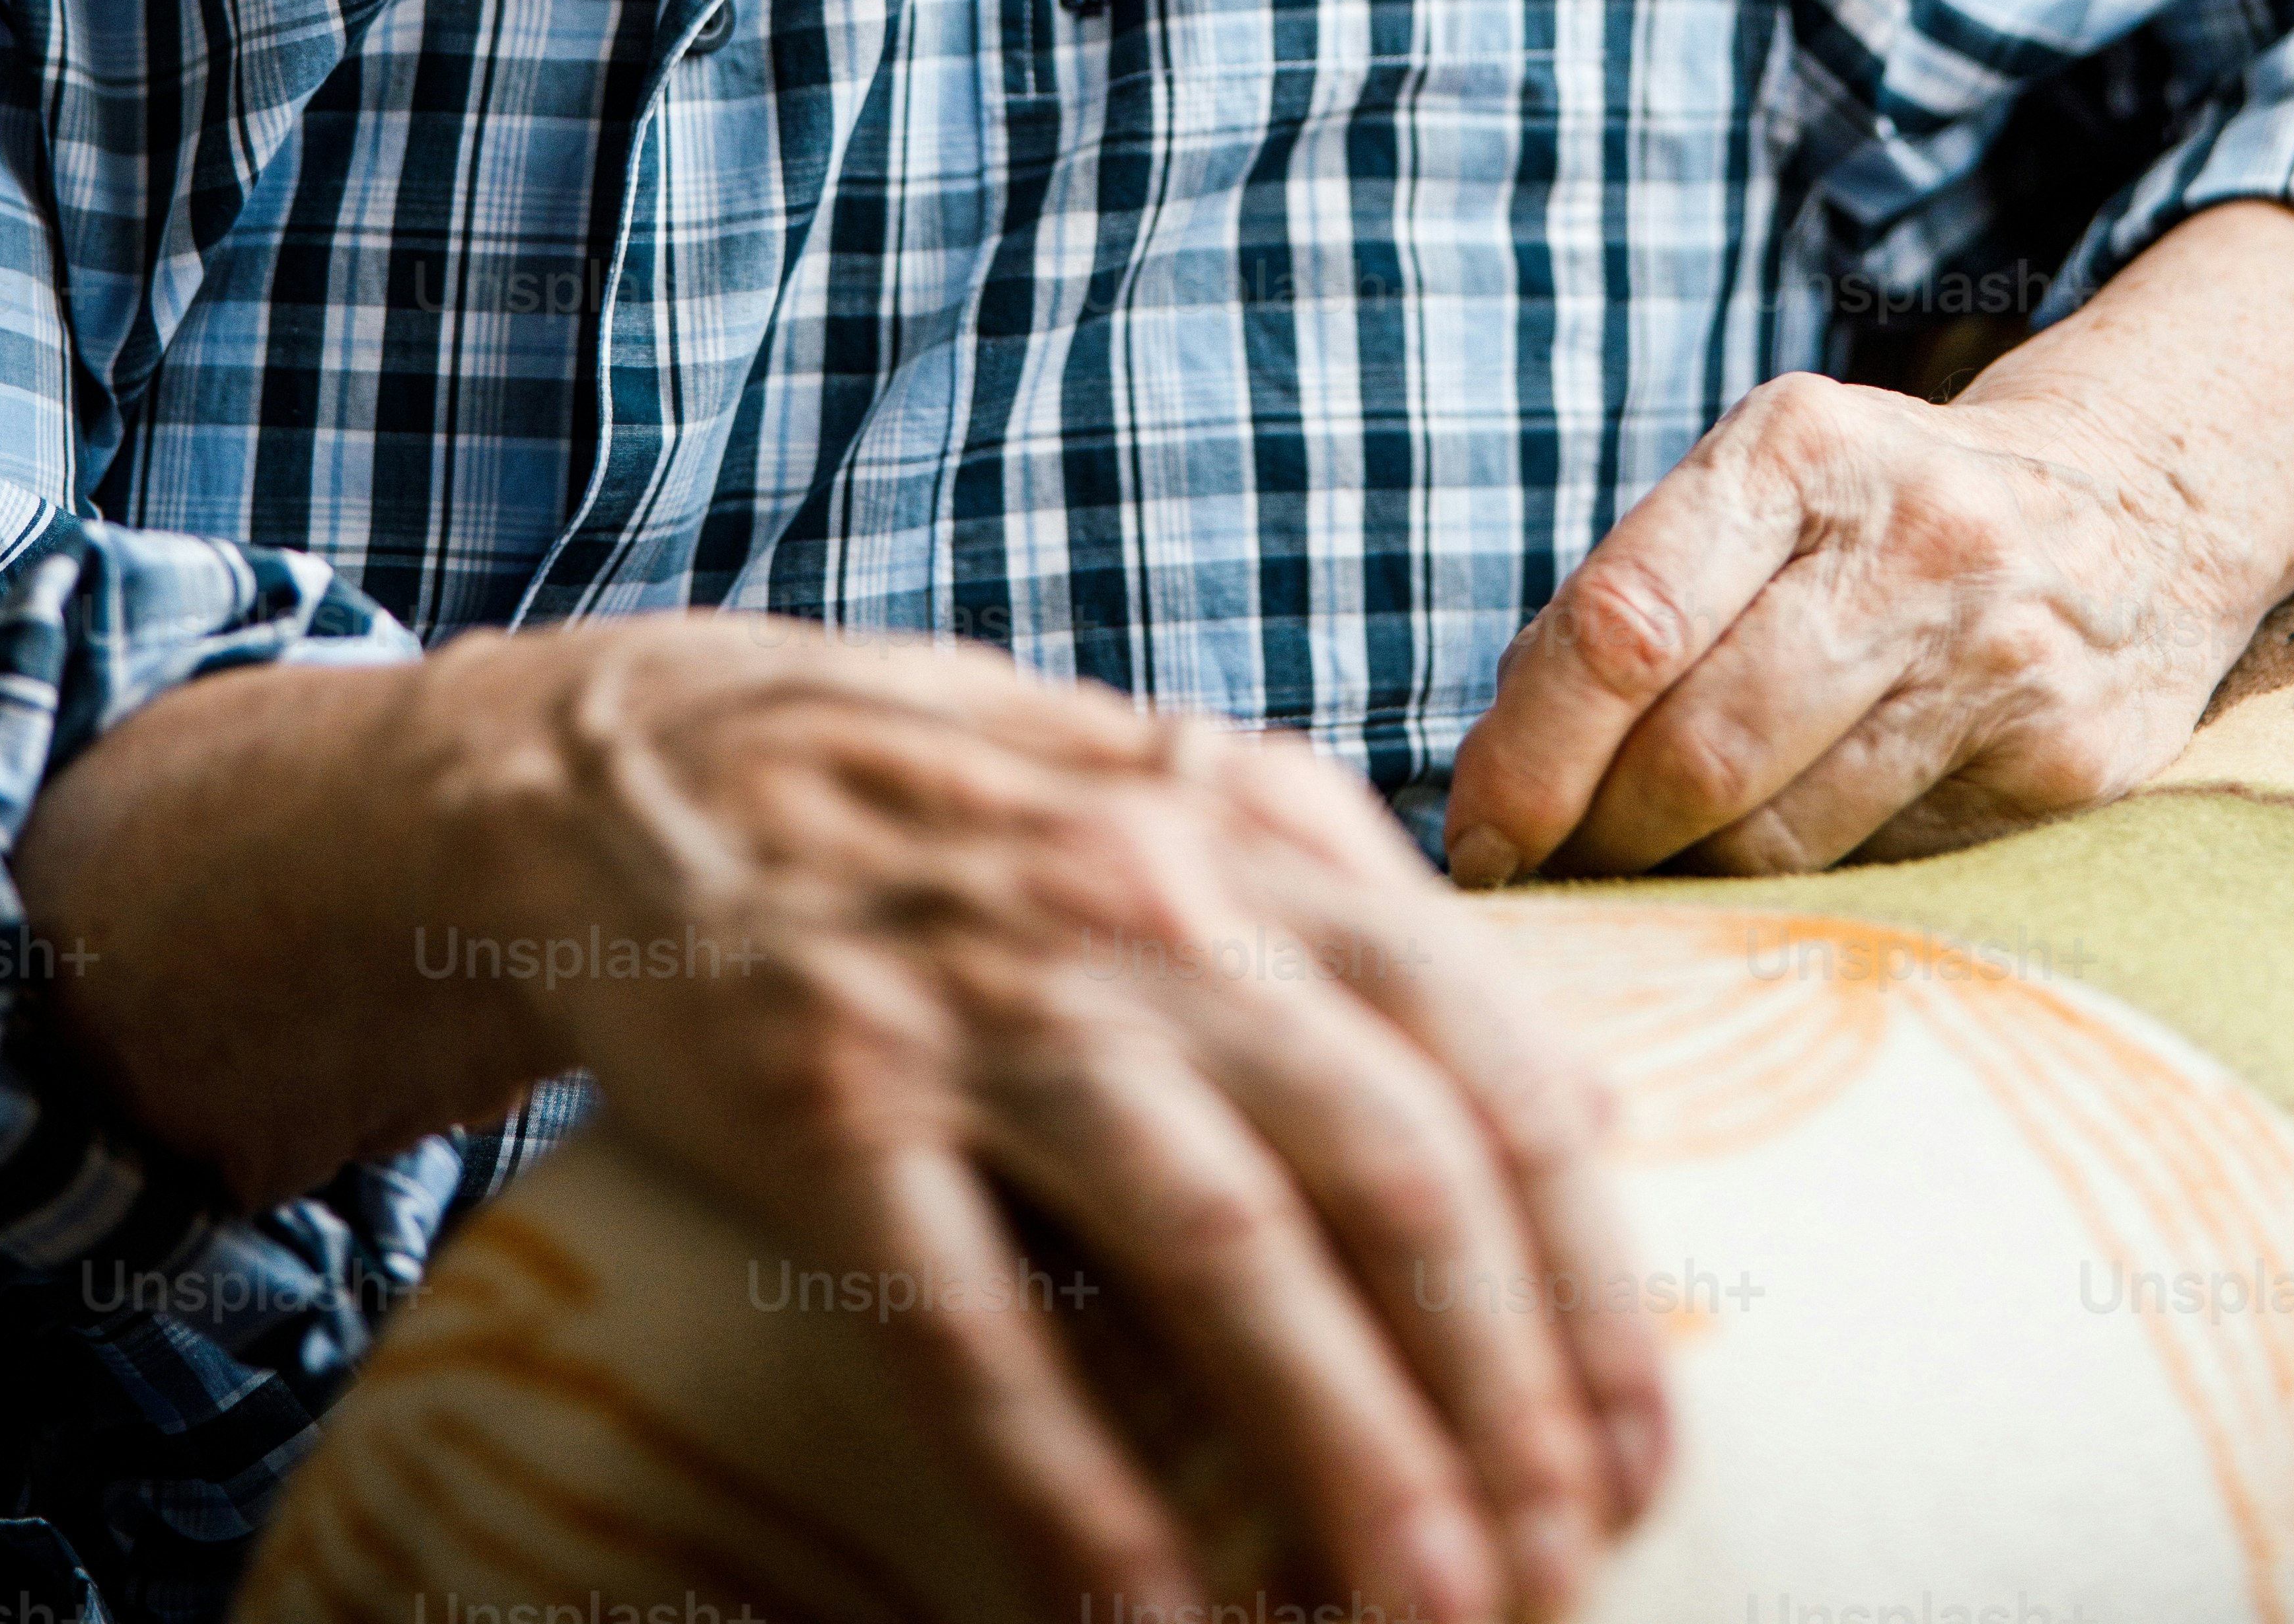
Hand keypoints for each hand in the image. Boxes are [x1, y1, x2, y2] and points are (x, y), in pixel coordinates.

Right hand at [18, 620, 1668, 1623]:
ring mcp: (991, 1003)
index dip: (1589, 1278)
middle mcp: (1158, 908)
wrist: (652, 756)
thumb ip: (1379, 938)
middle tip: (1565, 1566)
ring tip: (1423, 1612)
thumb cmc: (961, 802)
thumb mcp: (1198, 802)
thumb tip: (1596, 1111)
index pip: (1497, 1071)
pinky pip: (974, 1323)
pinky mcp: (830, 1100)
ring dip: (1342, 1449)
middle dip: (1503, 1394)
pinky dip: (1069, 1483)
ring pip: (1221, 1247)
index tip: (1641, 1447)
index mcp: (1271, 837)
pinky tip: (1148, 1614)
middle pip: (1392, 1169)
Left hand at [1443, 201, 2293, 881]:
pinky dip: (1805, 899)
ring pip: (1784, 833)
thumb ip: (1640, 604)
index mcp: (1795, 448)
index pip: (1623, 623)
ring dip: (1688, 883)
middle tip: (1554, 879)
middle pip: (1697, 746)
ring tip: (1651, 882)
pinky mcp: (2068, 761)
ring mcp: (1998, 650)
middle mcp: (1907, 535)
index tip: (1479, 836)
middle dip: (1598, 839)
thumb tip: (1497, 780)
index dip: (1529, 755)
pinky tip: (1778, 886)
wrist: (2137, 508)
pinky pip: (1886, 872)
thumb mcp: (1765, 493)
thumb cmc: (1884, 521)